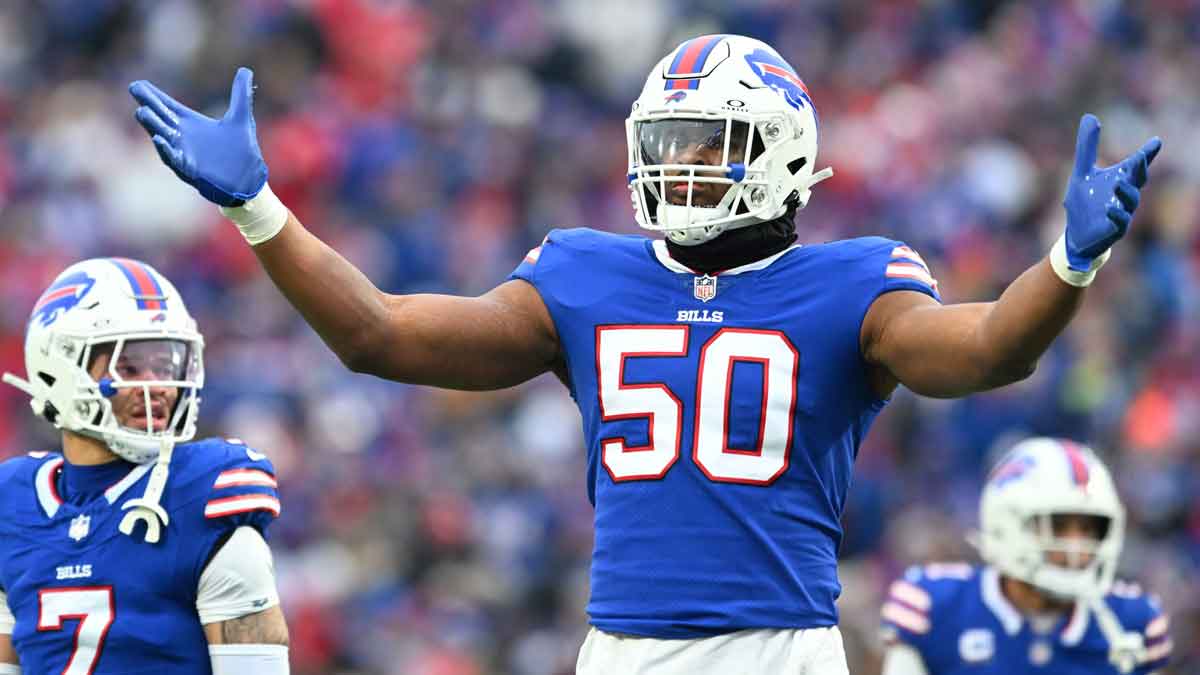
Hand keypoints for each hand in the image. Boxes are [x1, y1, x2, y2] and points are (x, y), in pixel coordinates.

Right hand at [129, 68, 266, 206]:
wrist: (248, 180)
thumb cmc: (242, 151)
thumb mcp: (241, 119)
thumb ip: (240, 95)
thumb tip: (245, 70)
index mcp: (192, 124)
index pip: (169, 107)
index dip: (155, 96)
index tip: (139, 84)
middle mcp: (183, 138)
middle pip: (161, 118)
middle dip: (148, 105)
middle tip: (135, 89)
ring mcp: (184, 153)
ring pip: (163, 137)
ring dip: (153, 126)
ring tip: (141, 111)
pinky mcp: (190, 170)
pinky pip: (174, 160)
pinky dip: (167, 150)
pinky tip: (159, 140)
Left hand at [1062, 114, 1161, 270]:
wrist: (1075, 234)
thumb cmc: (1084, 202)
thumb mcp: (1082, 172)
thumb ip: (1087, 148)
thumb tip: (1090, 116)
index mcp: (1121, 179)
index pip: (1137, 164)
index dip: (1147, 154)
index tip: (1155, 142)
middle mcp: (1125, 195)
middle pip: (1138, 180)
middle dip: (1140, 169)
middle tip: (1139, 157)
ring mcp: (1122, 212)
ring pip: (1131, 201)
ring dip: (1126, 191)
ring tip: (1118, 182)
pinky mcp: (1114, 230)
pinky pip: (1121, 223)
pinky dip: (1117, 215)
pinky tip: (1110, 209)